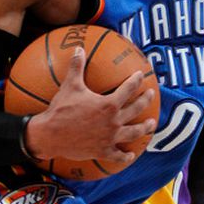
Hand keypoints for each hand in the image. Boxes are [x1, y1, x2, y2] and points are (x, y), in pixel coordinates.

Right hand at [26, 46, 156, 163]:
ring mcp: (110, 137)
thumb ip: (77, 66)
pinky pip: (117, 155)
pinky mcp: (103, 151)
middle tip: (151, 94)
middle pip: (136, 109)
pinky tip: (130, 155)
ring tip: (151, 124)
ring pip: (133, 132)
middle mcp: (114, 121)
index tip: (141, 75)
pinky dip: (125, 156)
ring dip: (144, 128)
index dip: (136, 80)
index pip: (128, 89)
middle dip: (145, 100)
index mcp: (109, 104)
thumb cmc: (61, 109)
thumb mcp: (70, 85)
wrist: (51, 135)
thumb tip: (79, 48)